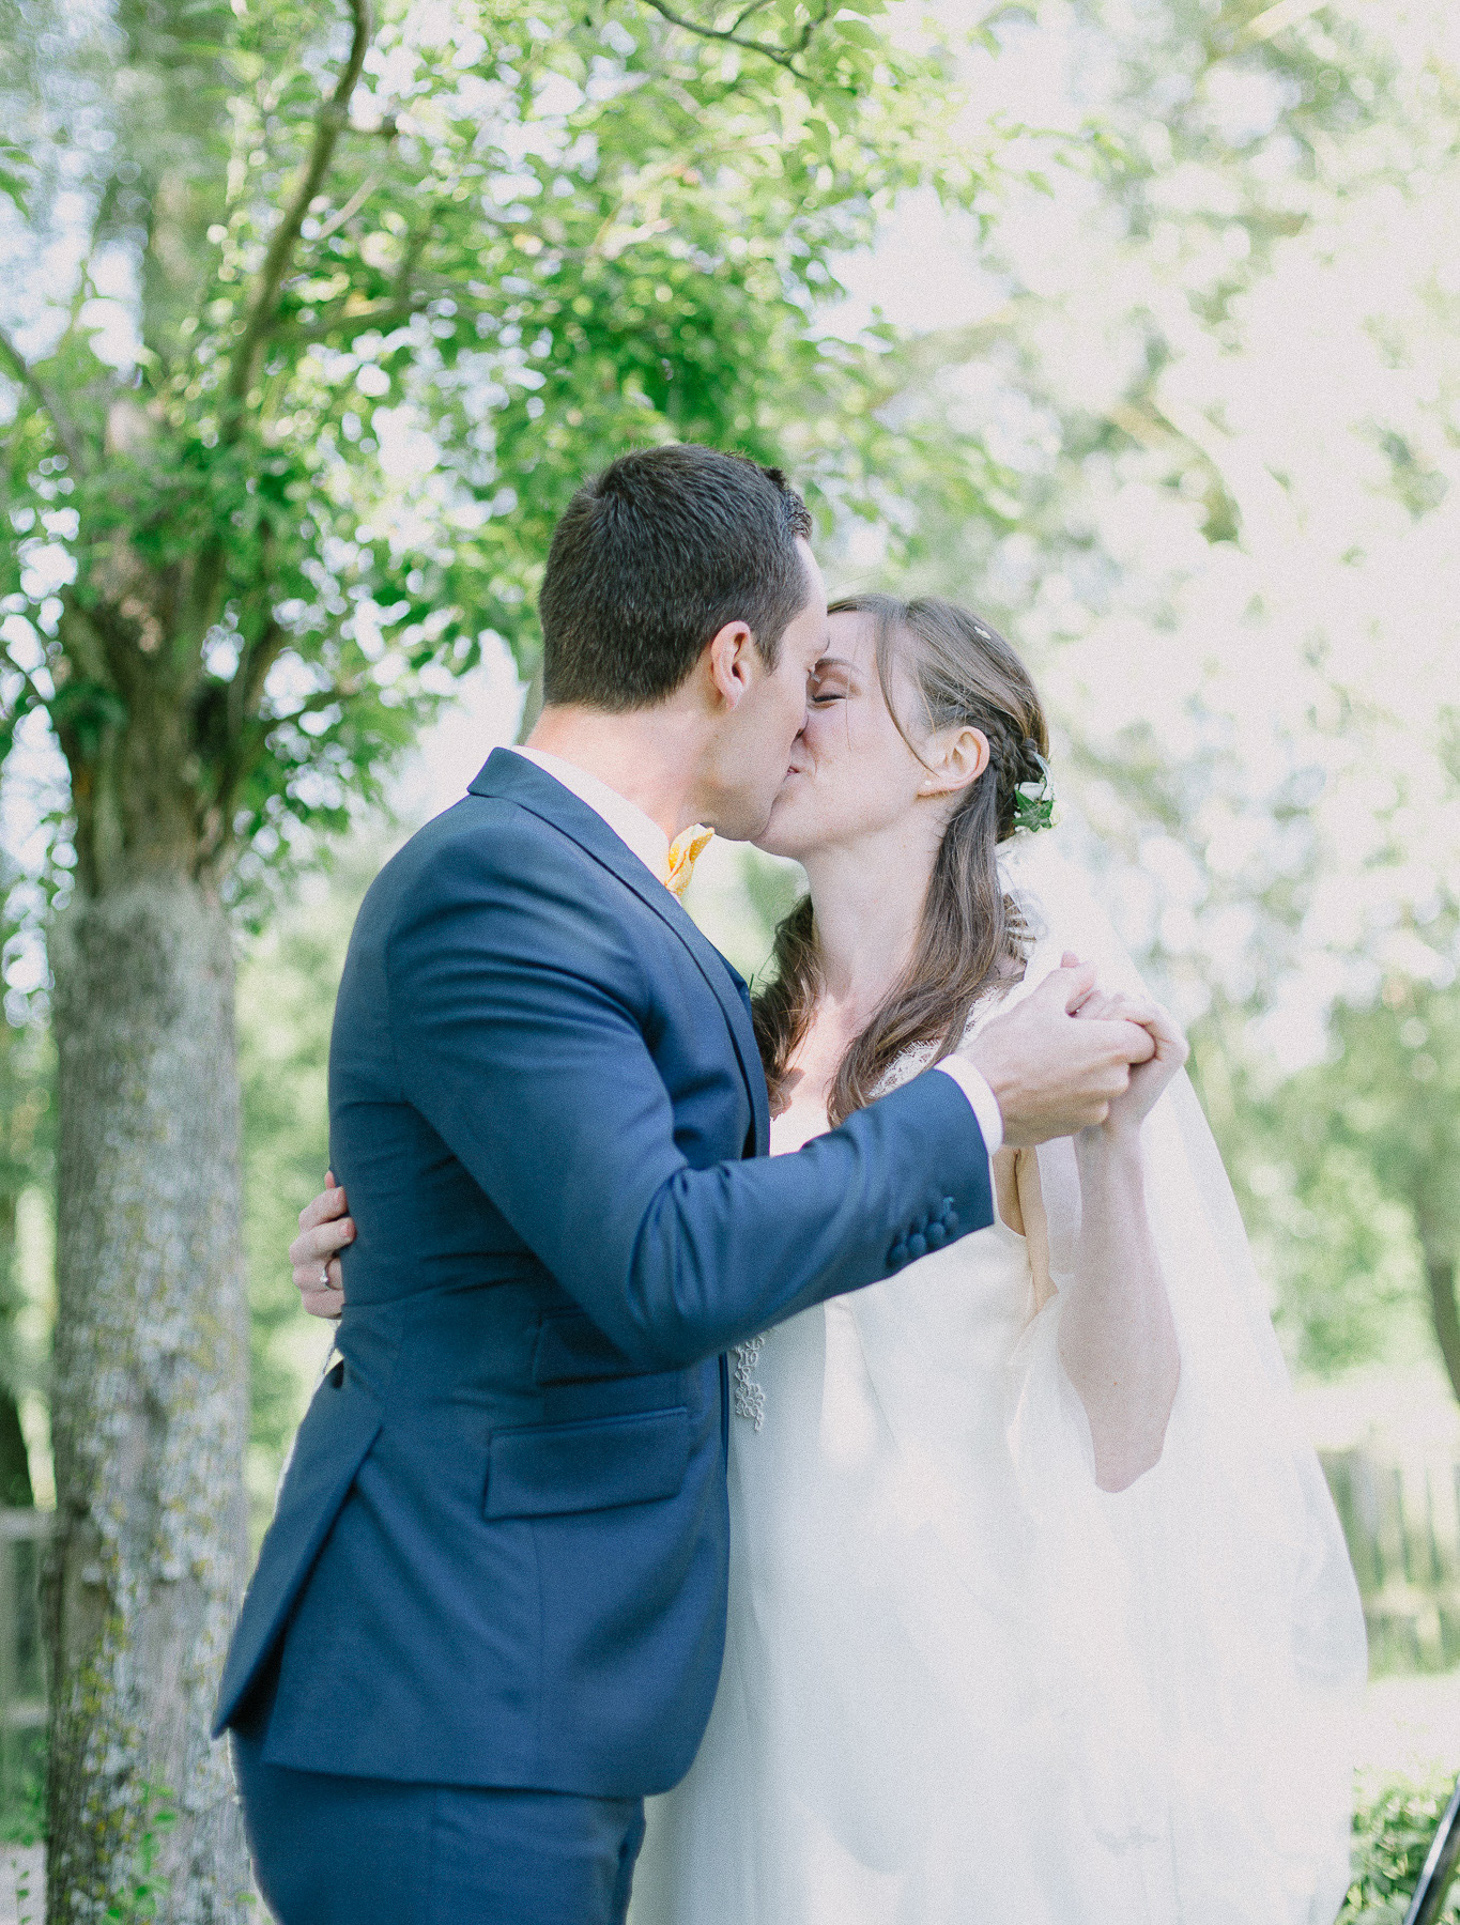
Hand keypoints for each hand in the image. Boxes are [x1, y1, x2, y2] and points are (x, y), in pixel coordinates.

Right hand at [290, 1171, 352, 1319]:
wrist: (350, 1281)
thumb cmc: (356, 1238)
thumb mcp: (352, 1217)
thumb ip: (344, 1199)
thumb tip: (333, 1175)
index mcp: (310, 1223)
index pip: (315, 1211)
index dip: (329, 1203)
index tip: (346, 1195)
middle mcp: (301, 1250)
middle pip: (313, 1242)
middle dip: (332, 1235)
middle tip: (351, 1228)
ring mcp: (304, 1278)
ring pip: (322, 1274)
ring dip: (346, 1271)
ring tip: (368, 1265)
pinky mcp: (312, 1303)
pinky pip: (329, 1301)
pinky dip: (346, 1298)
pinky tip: (364, 1292)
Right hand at [962, 955, 1157, 1146]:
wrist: (977, 1101)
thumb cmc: (1008, 1048)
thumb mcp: (1039, 1003)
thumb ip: (1071, 981)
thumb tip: (1089, 967)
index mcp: (1110, 1047)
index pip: (1144, 1036)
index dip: (1123, 1026)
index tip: (1095, 1023)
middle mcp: (1112, 1082)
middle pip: (1122, 1061)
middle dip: (1100, 1049)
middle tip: (1064, 1037)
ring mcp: (1094, 1109)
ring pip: (1102, 1085)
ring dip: (1084, 1073)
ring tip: (1047, 1061)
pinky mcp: (1074, 1128)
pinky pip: (1081, 1106)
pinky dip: (1068, 1095)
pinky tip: (1038, 1084)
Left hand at [1072, 987, 1187, 1140]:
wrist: (1092, 1123)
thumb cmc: (1071, 1081)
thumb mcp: (1066, 1027)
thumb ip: (1069, 987)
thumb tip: (1069, 950)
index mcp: (1128, 1016)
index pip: (1102, 988)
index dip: (1079, 1003)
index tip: (1060, 1027)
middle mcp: (1148, 1022)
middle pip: (1115, 991)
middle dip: (1090, 1010)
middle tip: (1072, 1037)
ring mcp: (1165, 1033)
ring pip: (1128, 999)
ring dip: (1103, 1016)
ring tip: (1084, 1042)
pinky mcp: (1175, 1046)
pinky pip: (1149, 1011)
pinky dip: (1125, 1017)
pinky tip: (1105, 1037)